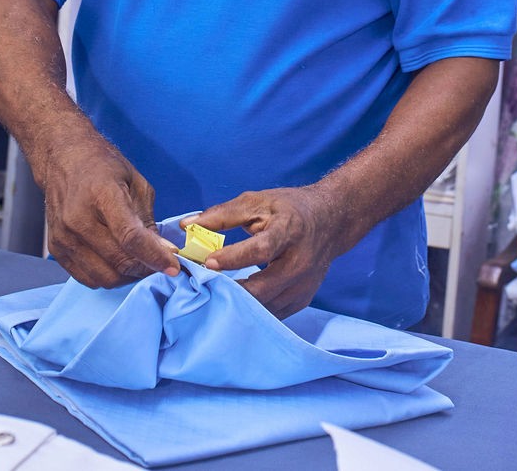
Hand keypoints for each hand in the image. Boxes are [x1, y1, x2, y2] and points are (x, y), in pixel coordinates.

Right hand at [40, 132, 179, 288]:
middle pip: (118, 261)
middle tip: (159, 263)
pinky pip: (87, 278)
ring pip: (104, 277)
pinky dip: (107, 276)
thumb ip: (148, 219)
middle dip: (145, 268)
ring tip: (138, 261)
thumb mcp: (136, 183)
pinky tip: (117, 261)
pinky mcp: (55, 248)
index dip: (154, 256)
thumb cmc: (103, 167)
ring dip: (127, 275)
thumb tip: (163, 251)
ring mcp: (63, 236)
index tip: (173, 267)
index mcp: (102, 194)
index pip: (129, 237)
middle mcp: (78, 218)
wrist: (64, 159)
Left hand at [190, 185, 342, 318]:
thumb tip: (186, 225)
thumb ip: (222, 214)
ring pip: (266, 307)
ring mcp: (303, 285)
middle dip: (230, 292)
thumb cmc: (289, 208)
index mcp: (289, 231)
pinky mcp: (302, 300)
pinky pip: (272, 314)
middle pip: (263, 288)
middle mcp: (299, 262)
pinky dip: (251, 312)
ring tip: (210, 300)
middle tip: (200, 290)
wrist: (331, 221)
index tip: (206, 263)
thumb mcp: (258, 201)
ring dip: (237, 306)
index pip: (260, 249)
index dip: (232, 258)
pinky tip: (231, 306)